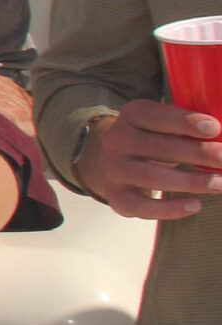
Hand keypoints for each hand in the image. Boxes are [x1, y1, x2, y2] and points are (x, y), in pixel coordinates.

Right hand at [75, 100, 221, 219]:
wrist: (117, 163)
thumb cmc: (155, 140)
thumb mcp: (166, 124)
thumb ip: (189, 127)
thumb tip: (220, 134)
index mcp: (132, 115)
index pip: (157, 117)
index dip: (186, 123)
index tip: (214, 129)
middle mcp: (117, 141)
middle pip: (159, 148)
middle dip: (198, 154)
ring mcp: (114, 169)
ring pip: (152, 177)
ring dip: (192, 181)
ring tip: (221, 183)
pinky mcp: (117, 196)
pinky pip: (142, 206)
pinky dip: (170, 209)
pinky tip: (196, 205)